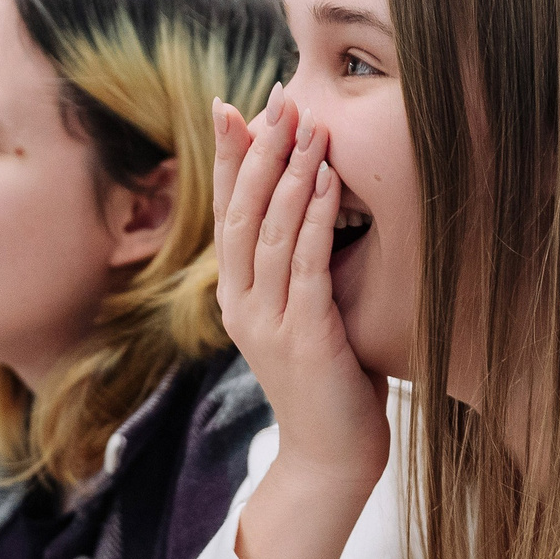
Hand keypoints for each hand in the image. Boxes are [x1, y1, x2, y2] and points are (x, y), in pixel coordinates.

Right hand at [213, 97, 389, 558]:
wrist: (332, 461)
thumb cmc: (332, 387)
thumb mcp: (309, 318)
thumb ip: (302, 272)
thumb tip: (316, 214)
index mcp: (237, 298)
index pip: (226, 212)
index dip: (230, 158)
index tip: (236, 106)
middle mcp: (241, 306)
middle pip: (239, 211)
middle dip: (257, 149)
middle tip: (276, 97)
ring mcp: (267, 323)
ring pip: (267, 230)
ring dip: (288, 172)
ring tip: (305, 123)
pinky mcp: (302, 338)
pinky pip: (304, 264)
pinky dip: (314, 216)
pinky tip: (327, 178)